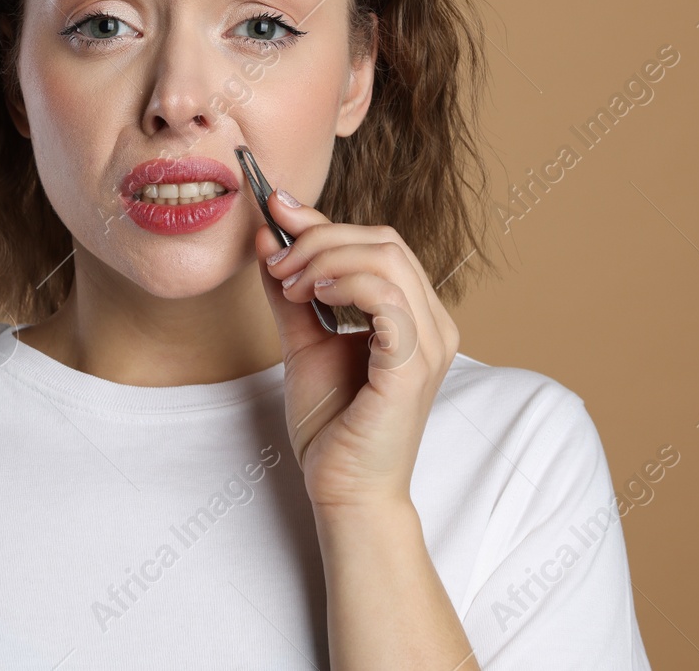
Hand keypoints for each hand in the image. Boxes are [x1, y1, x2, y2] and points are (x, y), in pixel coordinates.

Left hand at [253, 187, 460, 510]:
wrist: (344, 491)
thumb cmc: (334, 427)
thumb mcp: (303, 342)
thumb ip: (291, 292)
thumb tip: (266, 236)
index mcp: (413, 315)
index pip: (376, 244)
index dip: (323, 221)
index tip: (274, 206)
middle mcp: (432, 323)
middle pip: (383, 240)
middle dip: (320, 237)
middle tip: (275, 261)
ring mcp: (430, 342)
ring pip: (386, 258)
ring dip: (326, 258)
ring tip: (288, 283)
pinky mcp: (415, 365)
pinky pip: (389, 297)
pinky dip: (347, 282)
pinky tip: (314, 294)